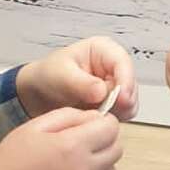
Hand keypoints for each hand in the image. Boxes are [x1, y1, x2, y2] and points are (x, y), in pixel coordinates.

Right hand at [0, 107, 122, 169]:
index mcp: (73, 146)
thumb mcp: (35, 126)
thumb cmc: (12, 161)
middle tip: (81, 141)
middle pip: (117, 148)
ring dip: (100, 162)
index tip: (89, 124)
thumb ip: (69, 115)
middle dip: (104, 140)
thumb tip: (95, 117)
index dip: (102, 122)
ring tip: (73, 161)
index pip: (112, 127)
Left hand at [17, 37, 137, 121]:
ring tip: (95, 115)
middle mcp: (113, 66)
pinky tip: (97, 119)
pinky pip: (122, 113)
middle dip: (122, 100)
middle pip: (130, 84)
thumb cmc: (49, 76)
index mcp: (103, 50)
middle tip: (108, 112)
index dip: (126, 80)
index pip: (123, 62)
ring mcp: (115, 85)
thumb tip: (102, 91)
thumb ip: (81, 83)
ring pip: (129, 101)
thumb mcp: (61, 75)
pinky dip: (112, 118)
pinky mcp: (113, 102)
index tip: (121, 98)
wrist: (40, 94)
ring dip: (117, 111)